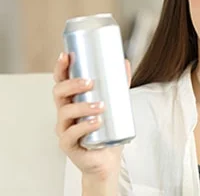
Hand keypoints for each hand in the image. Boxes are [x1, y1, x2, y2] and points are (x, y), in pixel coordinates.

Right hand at [52, 52, 131, 180]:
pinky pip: (70, 134)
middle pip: (59, 93)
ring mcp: (64, 128)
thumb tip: (124, 62)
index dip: (61, 68)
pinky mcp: (68, 144)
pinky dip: (84, 126)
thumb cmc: (107, 130)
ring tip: (101, 106)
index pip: (62, 80)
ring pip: (65, 112)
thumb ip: (119, 83)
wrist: (107, 159)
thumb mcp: (115, 104)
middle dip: (72, 85)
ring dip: (83, 106)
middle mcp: (64, 112)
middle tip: (90, 82)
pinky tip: (96, 123)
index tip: (67, 56)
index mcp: (72, 100)